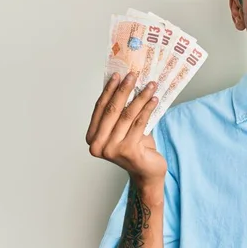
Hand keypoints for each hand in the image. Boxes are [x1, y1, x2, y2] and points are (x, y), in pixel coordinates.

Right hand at [85, 72, 166, 186]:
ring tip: (150, 85)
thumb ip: (119, 112)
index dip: (109, 90)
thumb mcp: (123, 128)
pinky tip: (154, 99)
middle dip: (124, 90)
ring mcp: (112, 149)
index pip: (100, 108)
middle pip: (112, 110)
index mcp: (92, 138)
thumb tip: (124, 83)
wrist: (147, 172)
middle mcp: (98, 145)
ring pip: (127, 115)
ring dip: (140, 97)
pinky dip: (147, 109)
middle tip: (133, 75)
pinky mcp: (128, 151)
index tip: (118, 75)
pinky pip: (139, 123)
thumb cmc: (135, 147)